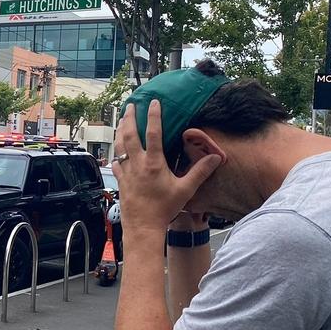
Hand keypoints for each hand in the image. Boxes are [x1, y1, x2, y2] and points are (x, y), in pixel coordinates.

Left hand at [112, 100, 220, 233]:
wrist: (143, 227)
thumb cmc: (164, 210)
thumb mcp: (186, 190)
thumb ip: (200, 172)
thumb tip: (216, 157)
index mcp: (154, 163)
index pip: (153, 133)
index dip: (154, 115)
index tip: (154, 102)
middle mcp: (138, 164)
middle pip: (130, 135)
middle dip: (130, 118)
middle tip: (131, 105)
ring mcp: (127, 172)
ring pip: (119, 146)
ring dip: (120, 131)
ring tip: (121, 120)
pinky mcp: (121, 181)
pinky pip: (116, 163)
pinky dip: (115, 154)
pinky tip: (116, 152)